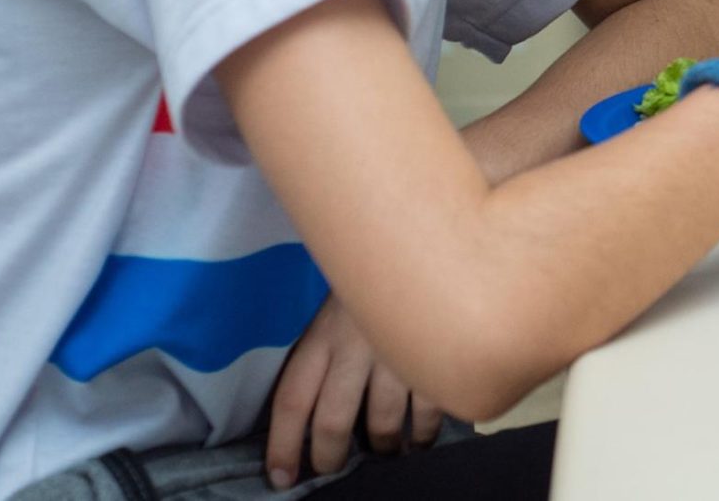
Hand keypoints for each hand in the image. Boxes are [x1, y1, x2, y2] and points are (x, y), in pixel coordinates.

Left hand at [265, 295, 439, 488]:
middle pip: (333, 421)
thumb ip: (322, 357)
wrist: (421, 241)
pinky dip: (425, 433)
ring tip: (387, 452)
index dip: (282, 446)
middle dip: (330, 457)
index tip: (281, 477)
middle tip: (334, 468)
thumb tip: (310, 417)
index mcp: (323, 336)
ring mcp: (398, 352)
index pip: (291, 401)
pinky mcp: (437, 354)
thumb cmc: (370, 287)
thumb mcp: (334, 313)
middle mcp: (355, 348)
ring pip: (383, 423)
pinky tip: (422, 438)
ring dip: (383, 447)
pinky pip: (429, 411)